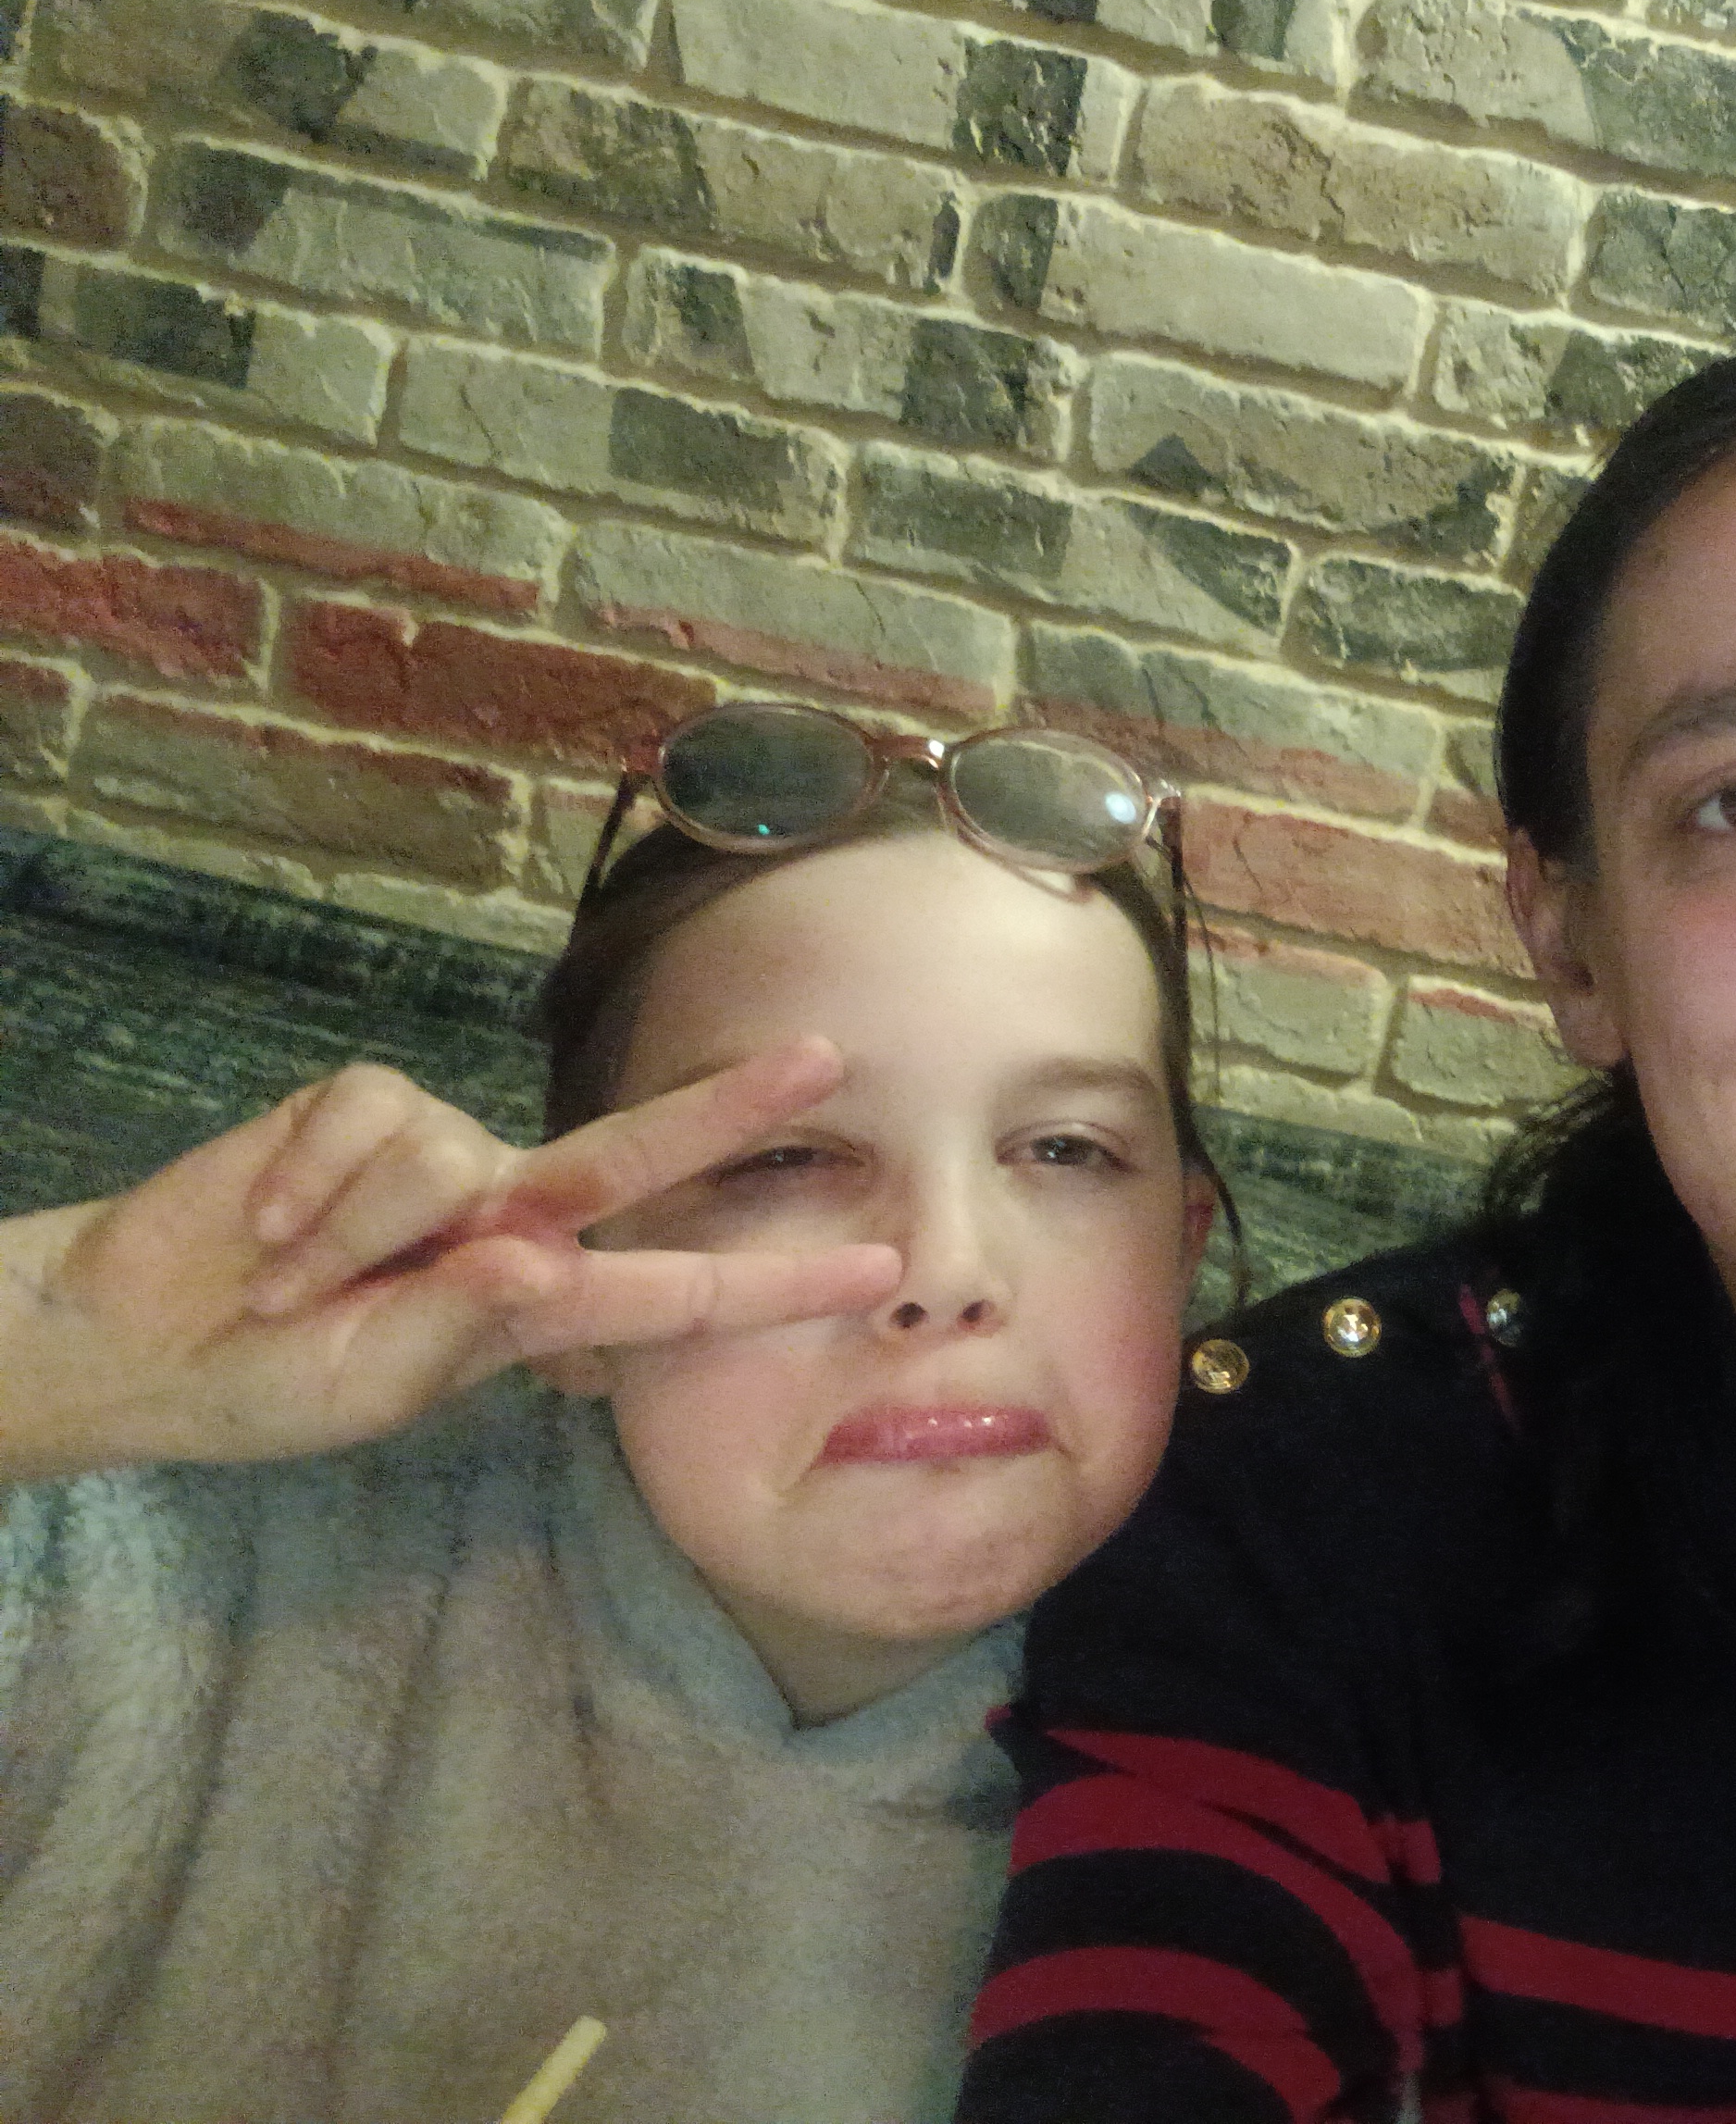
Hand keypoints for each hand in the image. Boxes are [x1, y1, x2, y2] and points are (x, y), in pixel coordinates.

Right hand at [0, 1040, 899, 1481]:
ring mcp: (444, 1152)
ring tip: (290, 1285)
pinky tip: (271, 1227)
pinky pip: (367, 1125)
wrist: (147, 1336)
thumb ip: (458, 1327)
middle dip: (731, 1106)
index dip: (777, 1281)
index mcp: (539, 1299)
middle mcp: (513, 1212)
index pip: (677, 1291)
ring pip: (445, 1161)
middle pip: (636, 1150)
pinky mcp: (364, 1104)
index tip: (881, 1269)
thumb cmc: (279, 1378)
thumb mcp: (376, 1383)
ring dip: (351, 1236)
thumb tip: (536, 1261)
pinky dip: (309, 1187)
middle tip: (827, 1058)